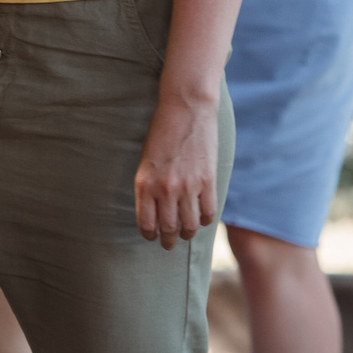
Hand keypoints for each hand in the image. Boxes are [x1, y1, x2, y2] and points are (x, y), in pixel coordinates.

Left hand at [133, 92, 218, 248]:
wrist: (186, 108)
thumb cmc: (162, 131)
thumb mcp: (146, 160)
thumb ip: (150, 186)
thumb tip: (156, 210)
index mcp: (144, 184)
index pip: (146, 224)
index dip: (150, 234)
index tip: (152, 236)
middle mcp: (165, 189)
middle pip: (168, 229)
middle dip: (168, 241)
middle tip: (168, 244)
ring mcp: (188, 187)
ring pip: (189, 226)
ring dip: (187, 233)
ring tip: (185, 234)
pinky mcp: (207, 181)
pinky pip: (208, 213)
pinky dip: (205, 220)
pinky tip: (202, 218)